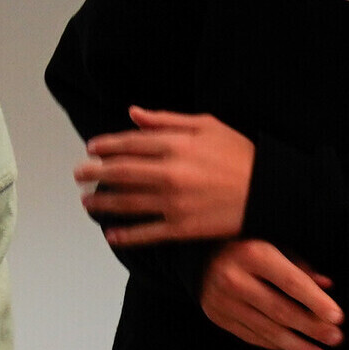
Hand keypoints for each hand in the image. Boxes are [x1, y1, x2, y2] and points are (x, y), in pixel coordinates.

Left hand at [76, 107, 253, 244]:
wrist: (270, 192)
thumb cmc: (240, 154)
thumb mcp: (207, 126)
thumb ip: (167, 121)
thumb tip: (133, 114)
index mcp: (175, 145)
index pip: (129, 143)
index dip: (105, 145)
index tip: (91, 148)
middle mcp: (169, 174)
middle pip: (120, 173)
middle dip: (94, 173)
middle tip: (78, 174)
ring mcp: (174, 203)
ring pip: (127, 203)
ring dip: (102, 203)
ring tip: (86, 202)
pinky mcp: (182, 228)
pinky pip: (146, 233)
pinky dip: (126, 235)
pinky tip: (111, 234)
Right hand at [200, 239, 341, 349]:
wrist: (199, 253)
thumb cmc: (248, 246)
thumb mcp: (275, 245)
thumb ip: (300, 266)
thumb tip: (328, 287)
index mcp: (253, 254)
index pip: (291, 282)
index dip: (316, 302)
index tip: (338, 317)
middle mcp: (234, 278)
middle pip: (280, 310)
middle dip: (311, 327)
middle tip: (336, 338)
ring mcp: (222, 300)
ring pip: (266, 329)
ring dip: (297, 345)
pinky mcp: (216, 316)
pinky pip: (251, 336)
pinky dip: (275, 344)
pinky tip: (294, 349)